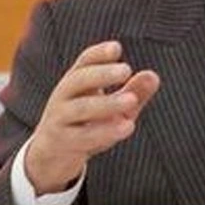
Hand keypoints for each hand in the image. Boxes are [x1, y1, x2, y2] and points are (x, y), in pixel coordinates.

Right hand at [24, 40, 159, 193]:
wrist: (51, 156)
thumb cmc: (86, 124)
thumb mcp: (112, 108)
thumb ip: (132, 92)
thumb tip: (153, 76)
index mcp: (75, 82)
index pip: (84, 62)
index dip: (99, 54)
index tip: (117, 48)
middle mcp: (63, 96)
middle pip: (78, 80)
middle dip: (102, 73)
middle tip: (126, 69)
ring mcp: (60, 119)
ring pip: (81, 108)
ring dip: (107, 103)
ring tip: (131, 99)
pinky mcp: (61, 142)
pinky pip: (83, 136)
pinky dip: (104, 132)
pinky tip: (127, 126)